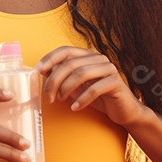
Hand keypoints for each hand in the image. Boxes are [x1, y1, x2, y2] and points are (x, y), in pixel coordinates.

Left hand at [35, 46, 151, 128]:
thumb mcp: (77, 86)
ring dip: (66, 89)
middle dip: (55, 80)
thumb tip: (44, 72)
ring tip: (61, 100)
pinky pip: (94, 89)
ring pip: (81, 74)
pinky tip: (75, 107)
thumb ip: (63, 76)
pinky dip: (81, 99)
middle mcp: (99, 59)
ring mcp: (109, 69)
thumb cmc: (98, 97)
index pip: (66, 50)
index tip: (38, 71)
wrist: (123, 111)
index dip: (50, 58)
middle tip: (48, 96)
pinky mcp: (115, 83)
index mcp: (88, 56)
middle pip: (70, 64)